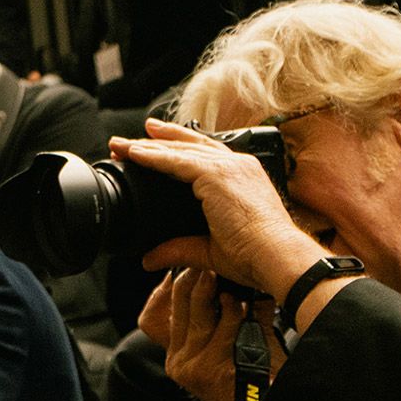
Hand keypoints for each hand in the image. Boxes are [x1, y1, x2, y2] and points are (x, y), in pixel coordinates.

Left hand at [111, 121, 323, 301]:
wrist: (276, 257)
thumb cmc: (256, 257)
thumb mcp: (210, 251)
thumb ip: (179, 249)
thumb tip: (149, 259)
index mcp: (243, 179)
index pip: (206, 158)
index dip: (177, 153)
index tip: (155, 150)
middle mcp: (238, 166)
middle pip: (191, 146)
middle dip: (159, 142)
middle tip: (132, 140)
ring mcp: (229, 167)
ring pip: (180, 150)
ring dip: (149, 147)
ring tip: (123, 144)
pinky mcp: (217, 174)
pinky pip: (177, 161)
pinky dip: (154, 157)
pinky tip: (134, 155)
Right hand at [140, 264, 257, 400]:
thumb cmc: (252, 380)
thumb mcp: (224, 350)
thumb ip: (211, 322)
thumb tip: (207, 277)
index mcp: (176, 357)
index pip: (151, 317)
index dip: (165, 289)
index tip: (183, 270)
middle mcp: (181, 362)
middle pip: (180, 302)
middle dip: (198, 277)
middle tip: (214, 265)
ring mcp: (197, 365)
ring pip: (207, 309)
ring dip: (228, 295)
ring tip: (241, 292)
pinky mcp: (218, 367)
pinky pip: (232, 323)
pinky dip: (248, 311)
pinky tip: (259, 308)